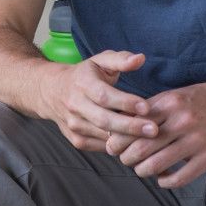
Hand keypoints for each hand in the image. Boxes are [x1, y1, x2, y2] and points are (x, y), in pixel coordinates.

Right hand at [42, 50, 156, 152]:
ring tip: (149, 140)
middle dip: (130, 127)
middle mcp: (75, 105)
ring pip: (103, 136)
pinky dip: (118, 147)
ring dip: (126, 139)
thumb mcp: (100, 61)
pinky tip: (134, 143)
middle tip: (153, 130)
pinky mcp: (76, 140)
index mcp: (82, 83)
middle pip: (104, 120)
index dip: (125, 102)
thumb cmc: (84, 75)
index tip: (146, 107)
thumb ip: (121, 60)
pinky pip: (101, 147)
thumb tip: (141, 58)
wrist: (52, 91)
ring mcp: (74, 125)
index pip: (104, 95)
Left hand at [105, 81, 205, 189]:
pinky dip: (166, 181)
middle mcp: (181, 121)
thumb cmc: (203, 101)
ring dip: (143, 171)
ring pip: (157, 164)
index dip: (118, 140)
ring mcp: (196, 140)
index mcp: (170, 103)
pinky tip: (162, 179)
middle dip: (127, 158)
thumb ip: (153, 109)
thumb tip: (123, 126)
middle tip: (125, 161)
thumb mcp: (176, 96)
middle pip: (141, 147)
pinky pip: (180, 177)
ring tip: (141, 170)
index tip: (113, 146)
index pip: (133, 125)